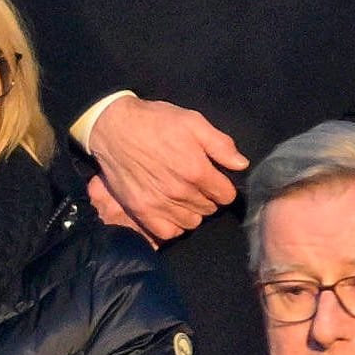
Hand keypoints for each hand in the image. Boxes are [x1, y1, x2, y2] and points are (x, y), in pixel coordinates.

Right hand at [83, 96, 246, 242]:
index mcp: (196, 170)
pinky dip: (174, 225)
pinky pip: (168, 233)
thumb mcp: (192, 121)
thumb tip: (241, 165)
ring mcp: (159, 204)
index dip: (223, 186)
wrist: (113, 127)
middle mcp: (180, 192)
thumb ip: (220, 144)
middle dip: (208, 198)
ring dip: (192, 211)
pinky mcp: (141, 211)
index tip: (215, 179)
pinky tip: (171, 211)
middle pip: (209, 209)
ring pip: (192, 222)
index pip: (226, 195)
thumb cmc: (155, 121)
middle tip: (197, 184)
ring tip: (184, 197)